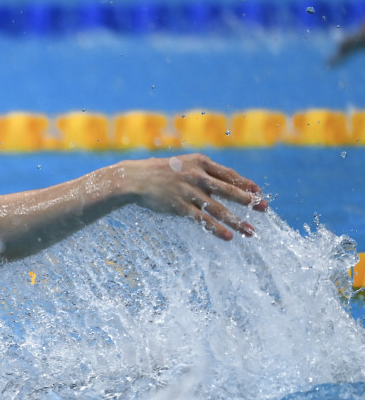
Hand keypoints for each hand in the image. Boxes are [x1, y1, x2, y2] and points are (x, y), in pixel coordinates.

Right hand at [121, 153, 267, 240]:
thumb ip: (202, 171)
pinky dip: (217, 229)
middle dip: (249, 201)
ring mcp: (189, 192)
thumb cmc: (159, 172)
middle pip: (229, 190)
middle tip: (264, 208)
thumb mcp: (183, 165)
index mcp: (200, 163)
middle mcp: (197, 176)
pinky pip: (203, 220)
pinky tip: (228, 237)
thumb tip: (223, 181)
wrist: (135, 179)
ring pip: (219, 209)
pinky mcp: (180, 207)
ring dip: (237, 221)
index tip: (259, 192)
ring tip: (251, 232)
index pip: (229, 174)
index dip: (245, 184)